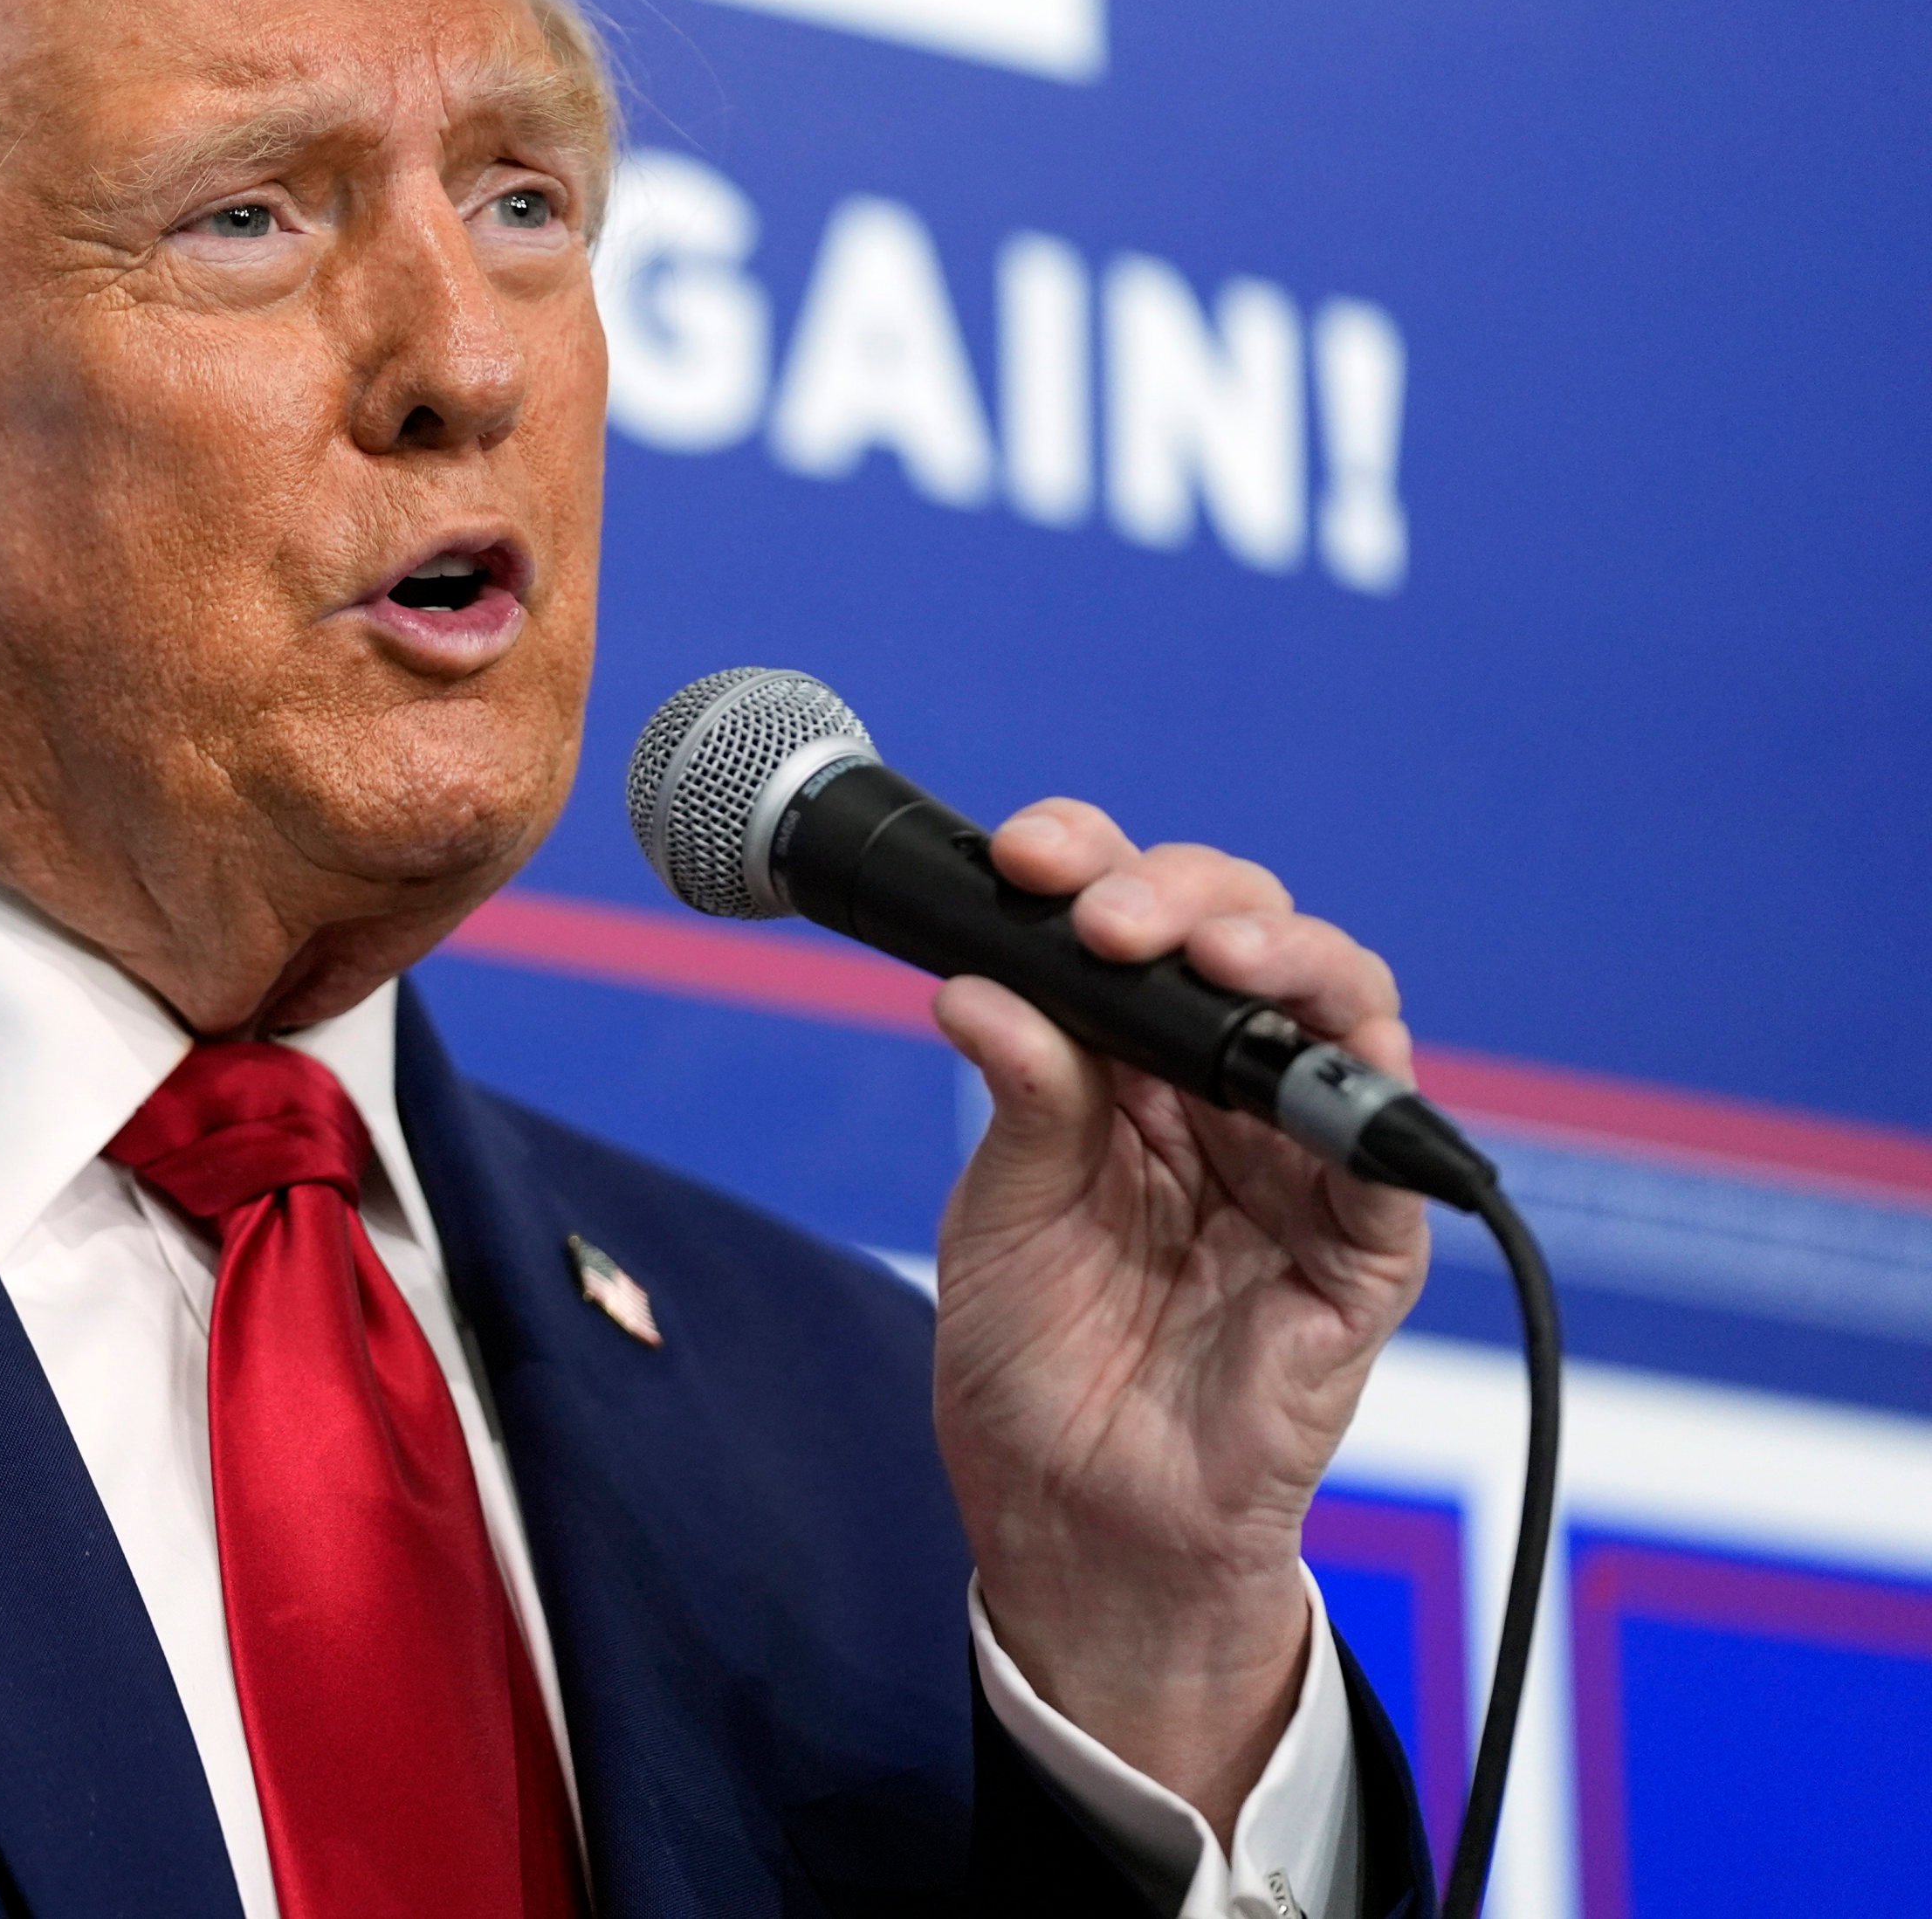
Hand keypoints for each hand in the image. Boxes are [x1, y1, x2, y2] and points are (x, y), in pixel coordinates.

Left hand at [929, 799, 1429, 1843]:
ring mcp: (1300, 1159)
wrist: (1070, 1516)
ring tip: (1209, 952)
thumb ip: (1022, 1100)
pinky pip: (1393, 1149)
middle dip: (1180, 893)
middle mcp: (1222, 1089)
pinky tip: (1305, 1049)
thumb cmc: (1034, 1360)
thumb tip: (977, 983)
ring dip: (1283, 954)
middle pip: (1243, 934)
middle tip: (1102, 911)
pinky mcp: (1364, 1248)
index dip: (1091, 862)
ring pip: (1339, 1005)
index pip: (1131, 920)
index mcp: (1126, 1063)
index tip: (1023, 853)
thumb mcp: (1004, 1215)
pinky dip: (1362, 1085)